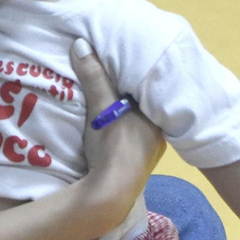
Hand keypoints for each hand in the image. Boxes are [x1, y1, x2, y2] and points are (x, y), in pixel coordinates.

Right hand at [68, 38, 164, 212]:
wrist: (110, 195)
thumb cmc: (114, 149)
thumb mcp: (102, 109)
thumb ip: (94, 77)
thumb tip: (81, 44)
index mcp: (158, 119)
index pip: (150, 91)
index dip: (138, 76)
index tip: (126, 61)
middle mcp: (158, 135)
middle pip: (143, 107)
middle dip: (130, 93)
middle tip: (116, 75)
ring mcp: (148, 153)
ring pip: (137, 124)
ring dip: (124, 113)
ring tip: (110, 97)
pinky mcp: (134, 165)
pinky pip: (130, 138)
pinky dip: (121, 128)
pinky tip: (110, 125)